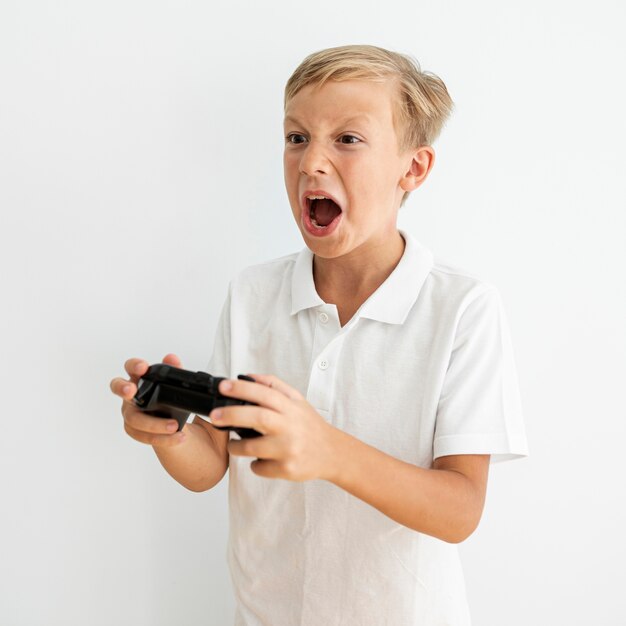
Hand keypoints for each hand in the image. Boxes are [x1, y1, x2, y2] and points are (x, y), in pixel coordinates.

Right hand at [109, 354, 186, 447]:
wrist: (168, 419)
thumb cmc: (164, 395)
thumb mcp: (173, 382)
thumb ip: (174, 369)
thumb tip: (172, 358)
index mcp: (138, 378)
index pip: (130, 367)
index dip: (134, 365)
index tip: (143, 367)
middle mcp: (130, 395)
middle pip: (118, 389)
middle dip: (123, 388)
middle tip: (132, 391)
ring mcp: (130, 413)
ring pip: (135, 419)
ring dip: (155, 424)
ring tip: (174, 426)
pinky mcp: (134, 430)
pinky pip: (145, 436)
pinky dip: (163, 438)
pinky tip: (178, 437)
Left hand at [211, 374, 337, 480]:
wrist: (332, 453)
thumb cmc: (310, 425)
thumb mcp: (297, 400)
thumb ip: (274, 386)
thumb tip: (248, 376)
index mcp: (290, 408)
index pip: (264, 393)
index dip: (242, 388)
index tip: (223, 387)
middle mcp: (290, 427)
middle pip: (257, 417)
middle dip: (231, 414)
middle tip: (214, 416)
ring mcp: (288, 449)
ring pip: (252, 447)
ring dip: (236, 446)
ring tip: (233, 445)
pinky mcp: (287, 469)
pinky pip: (259, 467)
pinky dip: (253, 464)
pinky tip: (258, 459)